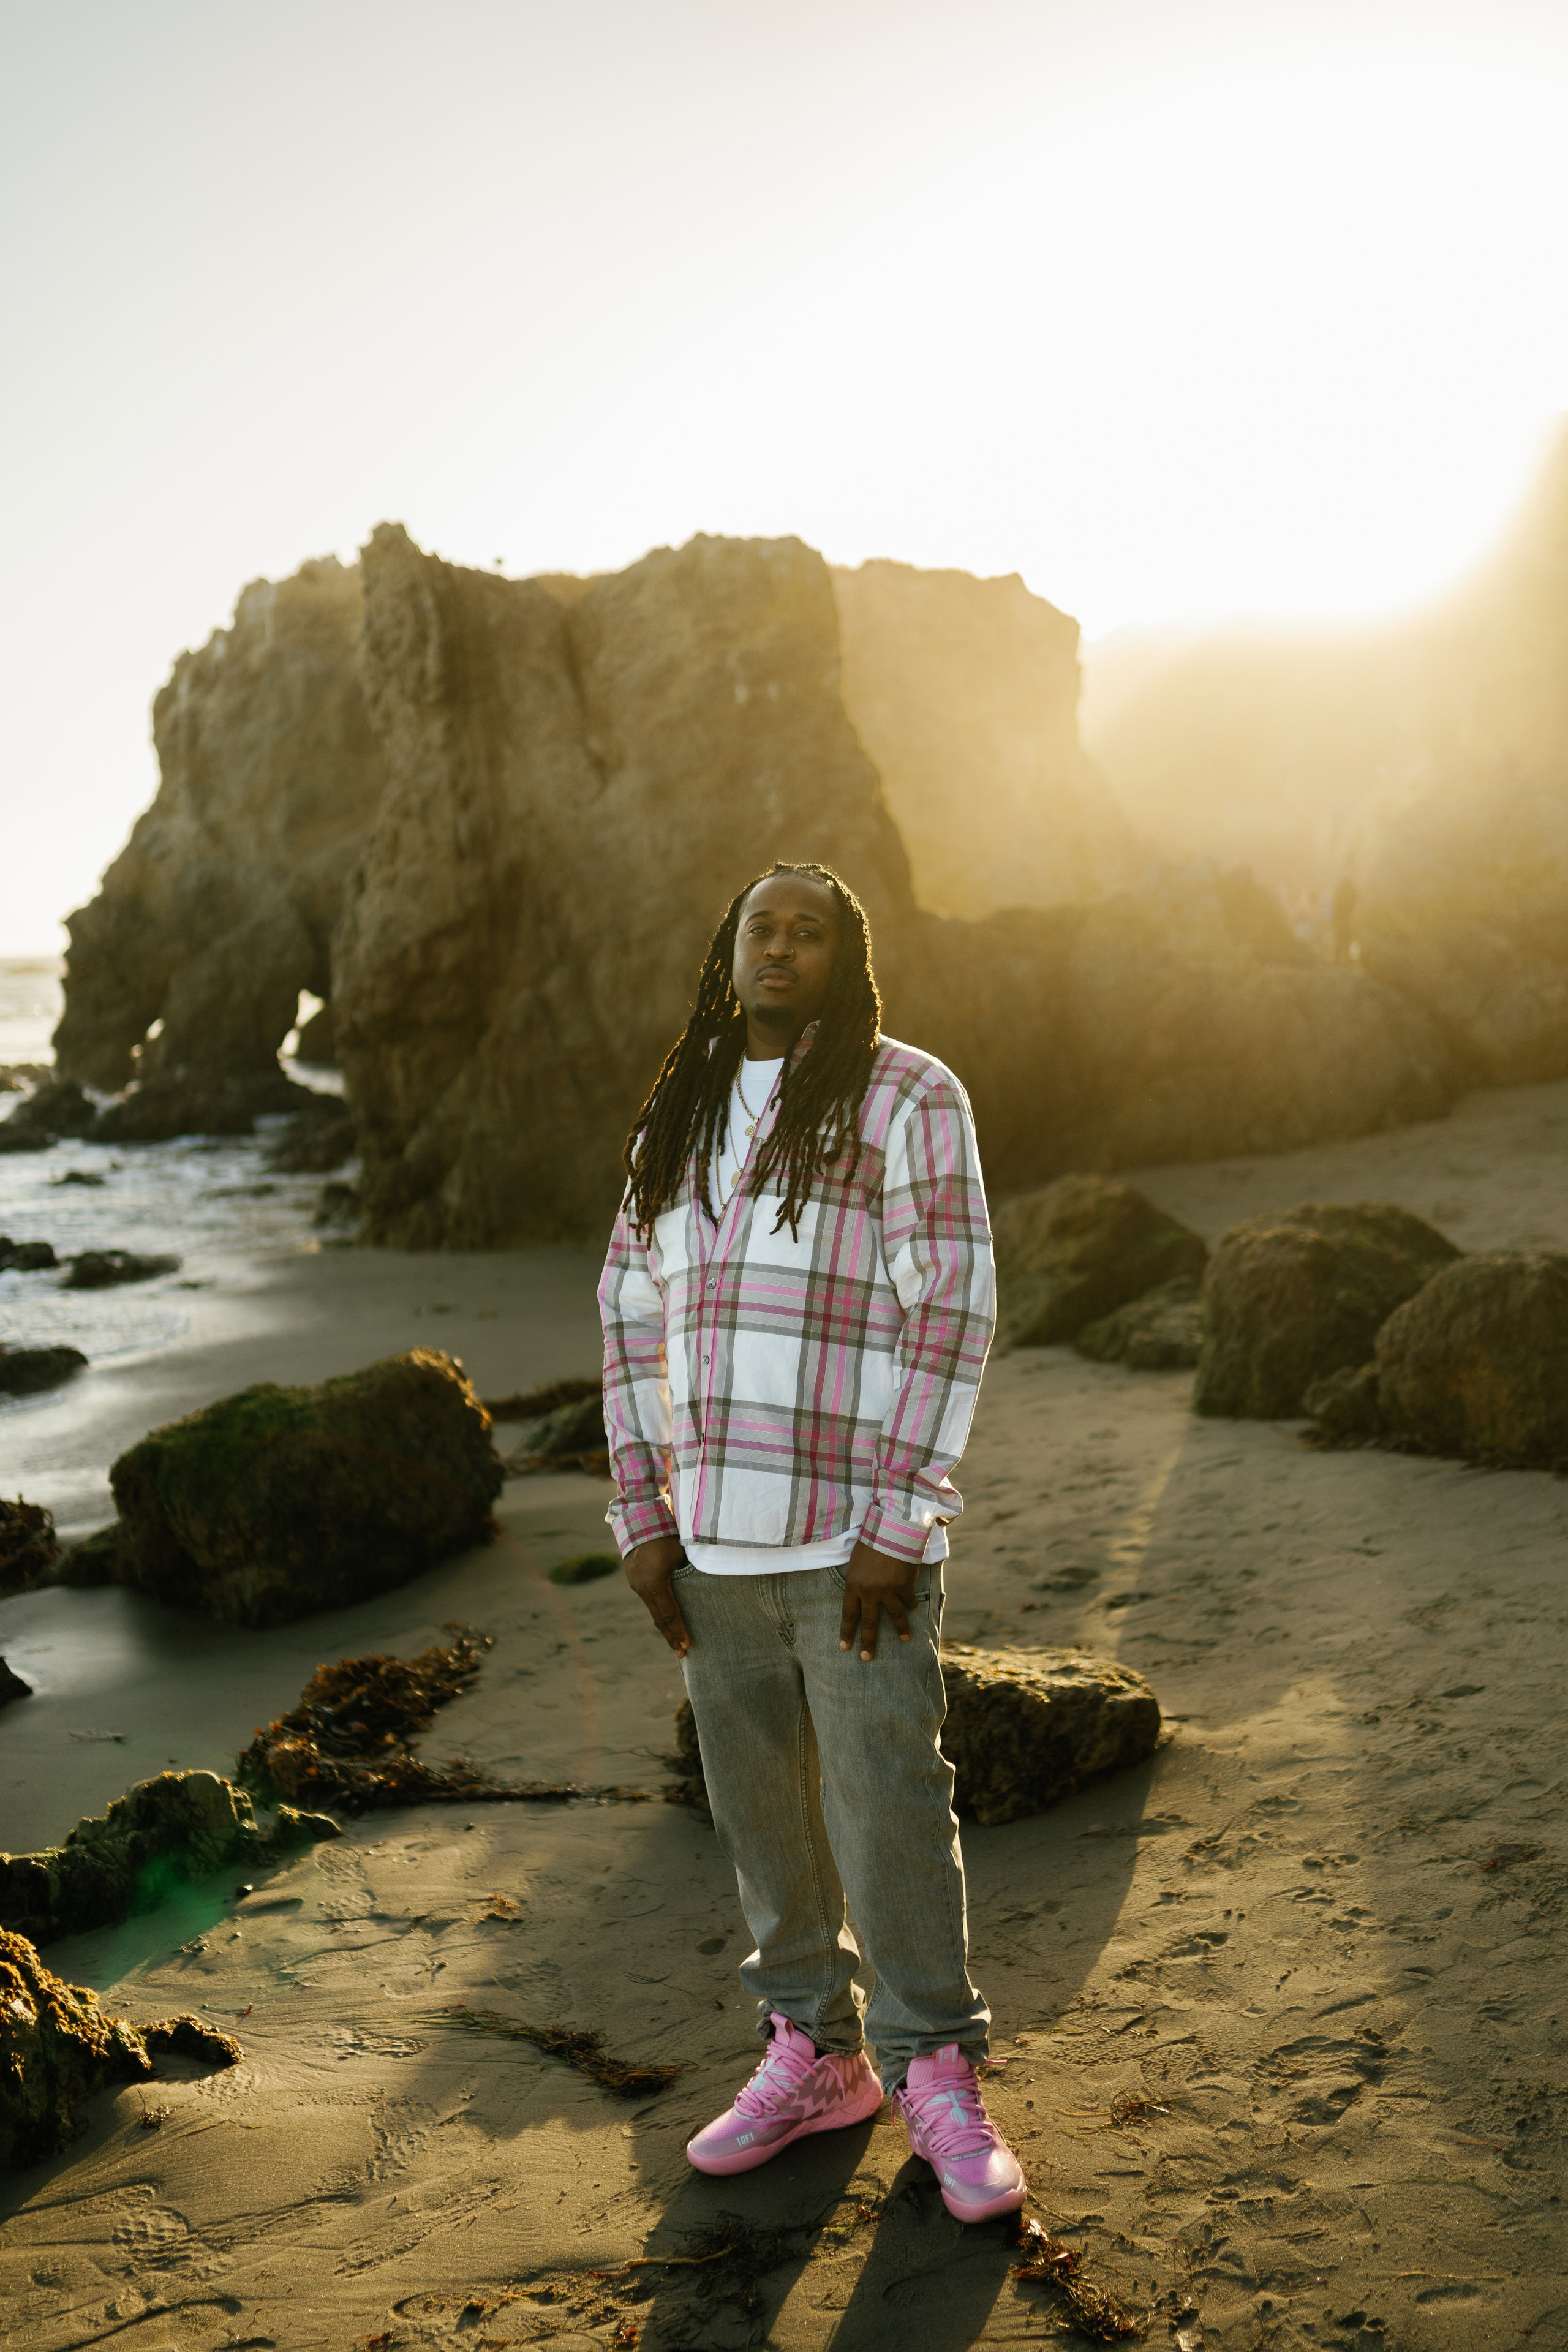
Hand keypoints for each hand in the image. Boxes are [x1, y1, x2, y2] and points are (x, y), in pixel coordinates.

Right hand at [624, 1535, 691, 1655]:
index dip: (680, 1631)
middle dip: (671, 1637)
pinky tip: (666, 1619)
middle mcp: (642, 1588)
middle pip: (658, 1619)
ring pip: (653, 1611)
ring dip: (664, 1626)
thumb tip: (703, 1590)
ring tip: (676, 1640)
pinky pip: (648, 1601)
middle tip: (682, 1654)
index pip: (670, 1614)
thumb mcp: (681, 1554)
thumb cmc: (666, 1535)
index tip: (688, 1646)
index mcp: (655, 1583)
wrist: (638, 1520)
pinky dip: (659, 1611)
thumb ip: (689, 1574)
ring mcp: (635, 1585)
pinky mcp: (633, 1580)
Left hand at [839, 1540, 919, 1661]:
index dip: (847, 1632)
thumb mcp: (857, 1562)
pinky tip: (912, 1607)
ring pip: (895, 1616)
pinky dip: (911, 1603)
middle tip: (867, 1658)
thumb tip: (863, 1596)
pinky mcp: (905, 1585)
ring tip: (905, 1638)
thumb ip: (858, 1580)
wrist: (892, 1527)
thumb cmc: (872, 1540)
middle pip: (869, 1622)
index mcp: (853, 1584)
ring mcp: (888, 1590)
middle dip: (868, 1643)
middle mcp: (870, 1591)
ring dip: (901, 1629)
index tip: (845, 1648)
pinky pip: (909, 1601)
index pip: (849, 1614)